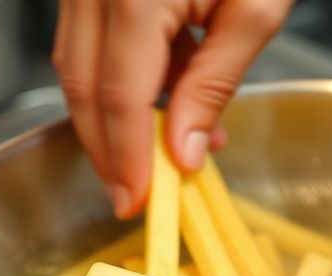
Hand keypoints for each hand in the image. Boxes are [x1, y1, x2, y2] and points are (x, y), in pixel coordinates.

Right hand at [52, 0, 291, 217]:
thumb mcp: (253, 10)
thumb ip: (213, 85)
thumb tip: (184, 152)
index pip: (120, 97)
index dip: (126, 158)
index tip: (137, 201)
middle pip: (83, 87)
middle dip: (108, 148)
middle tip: (135, 191)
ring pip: (78, 66)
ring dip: (115, 117)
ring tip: (170, 145)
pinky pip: (92, 39)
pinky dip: (123, 78)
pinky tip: (170, 95)